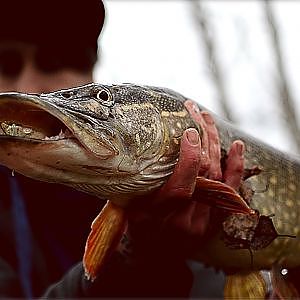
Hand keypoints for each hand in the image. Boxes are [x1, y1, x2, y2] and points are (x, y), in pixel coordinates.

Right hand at [124, 101, 244, 260]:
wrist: (154, 260)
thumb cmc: (136, 230)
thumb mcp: (127, 210)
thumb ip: (135, 186)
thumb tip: (132, 151)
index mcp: (158, 218)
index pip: (182, 187)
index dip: (189, 157)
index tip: (189, 130)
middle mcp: (185, 222)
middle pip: (204, 176)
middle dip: (203, 139)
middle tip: (196, 113)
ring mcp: (204, 222)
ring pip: (218, 179)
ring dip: (215, 145)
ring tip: (208, 120)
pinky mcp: (215, 221)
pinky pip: (231, 193)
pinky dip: (236, 168)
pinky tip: (236, 146)